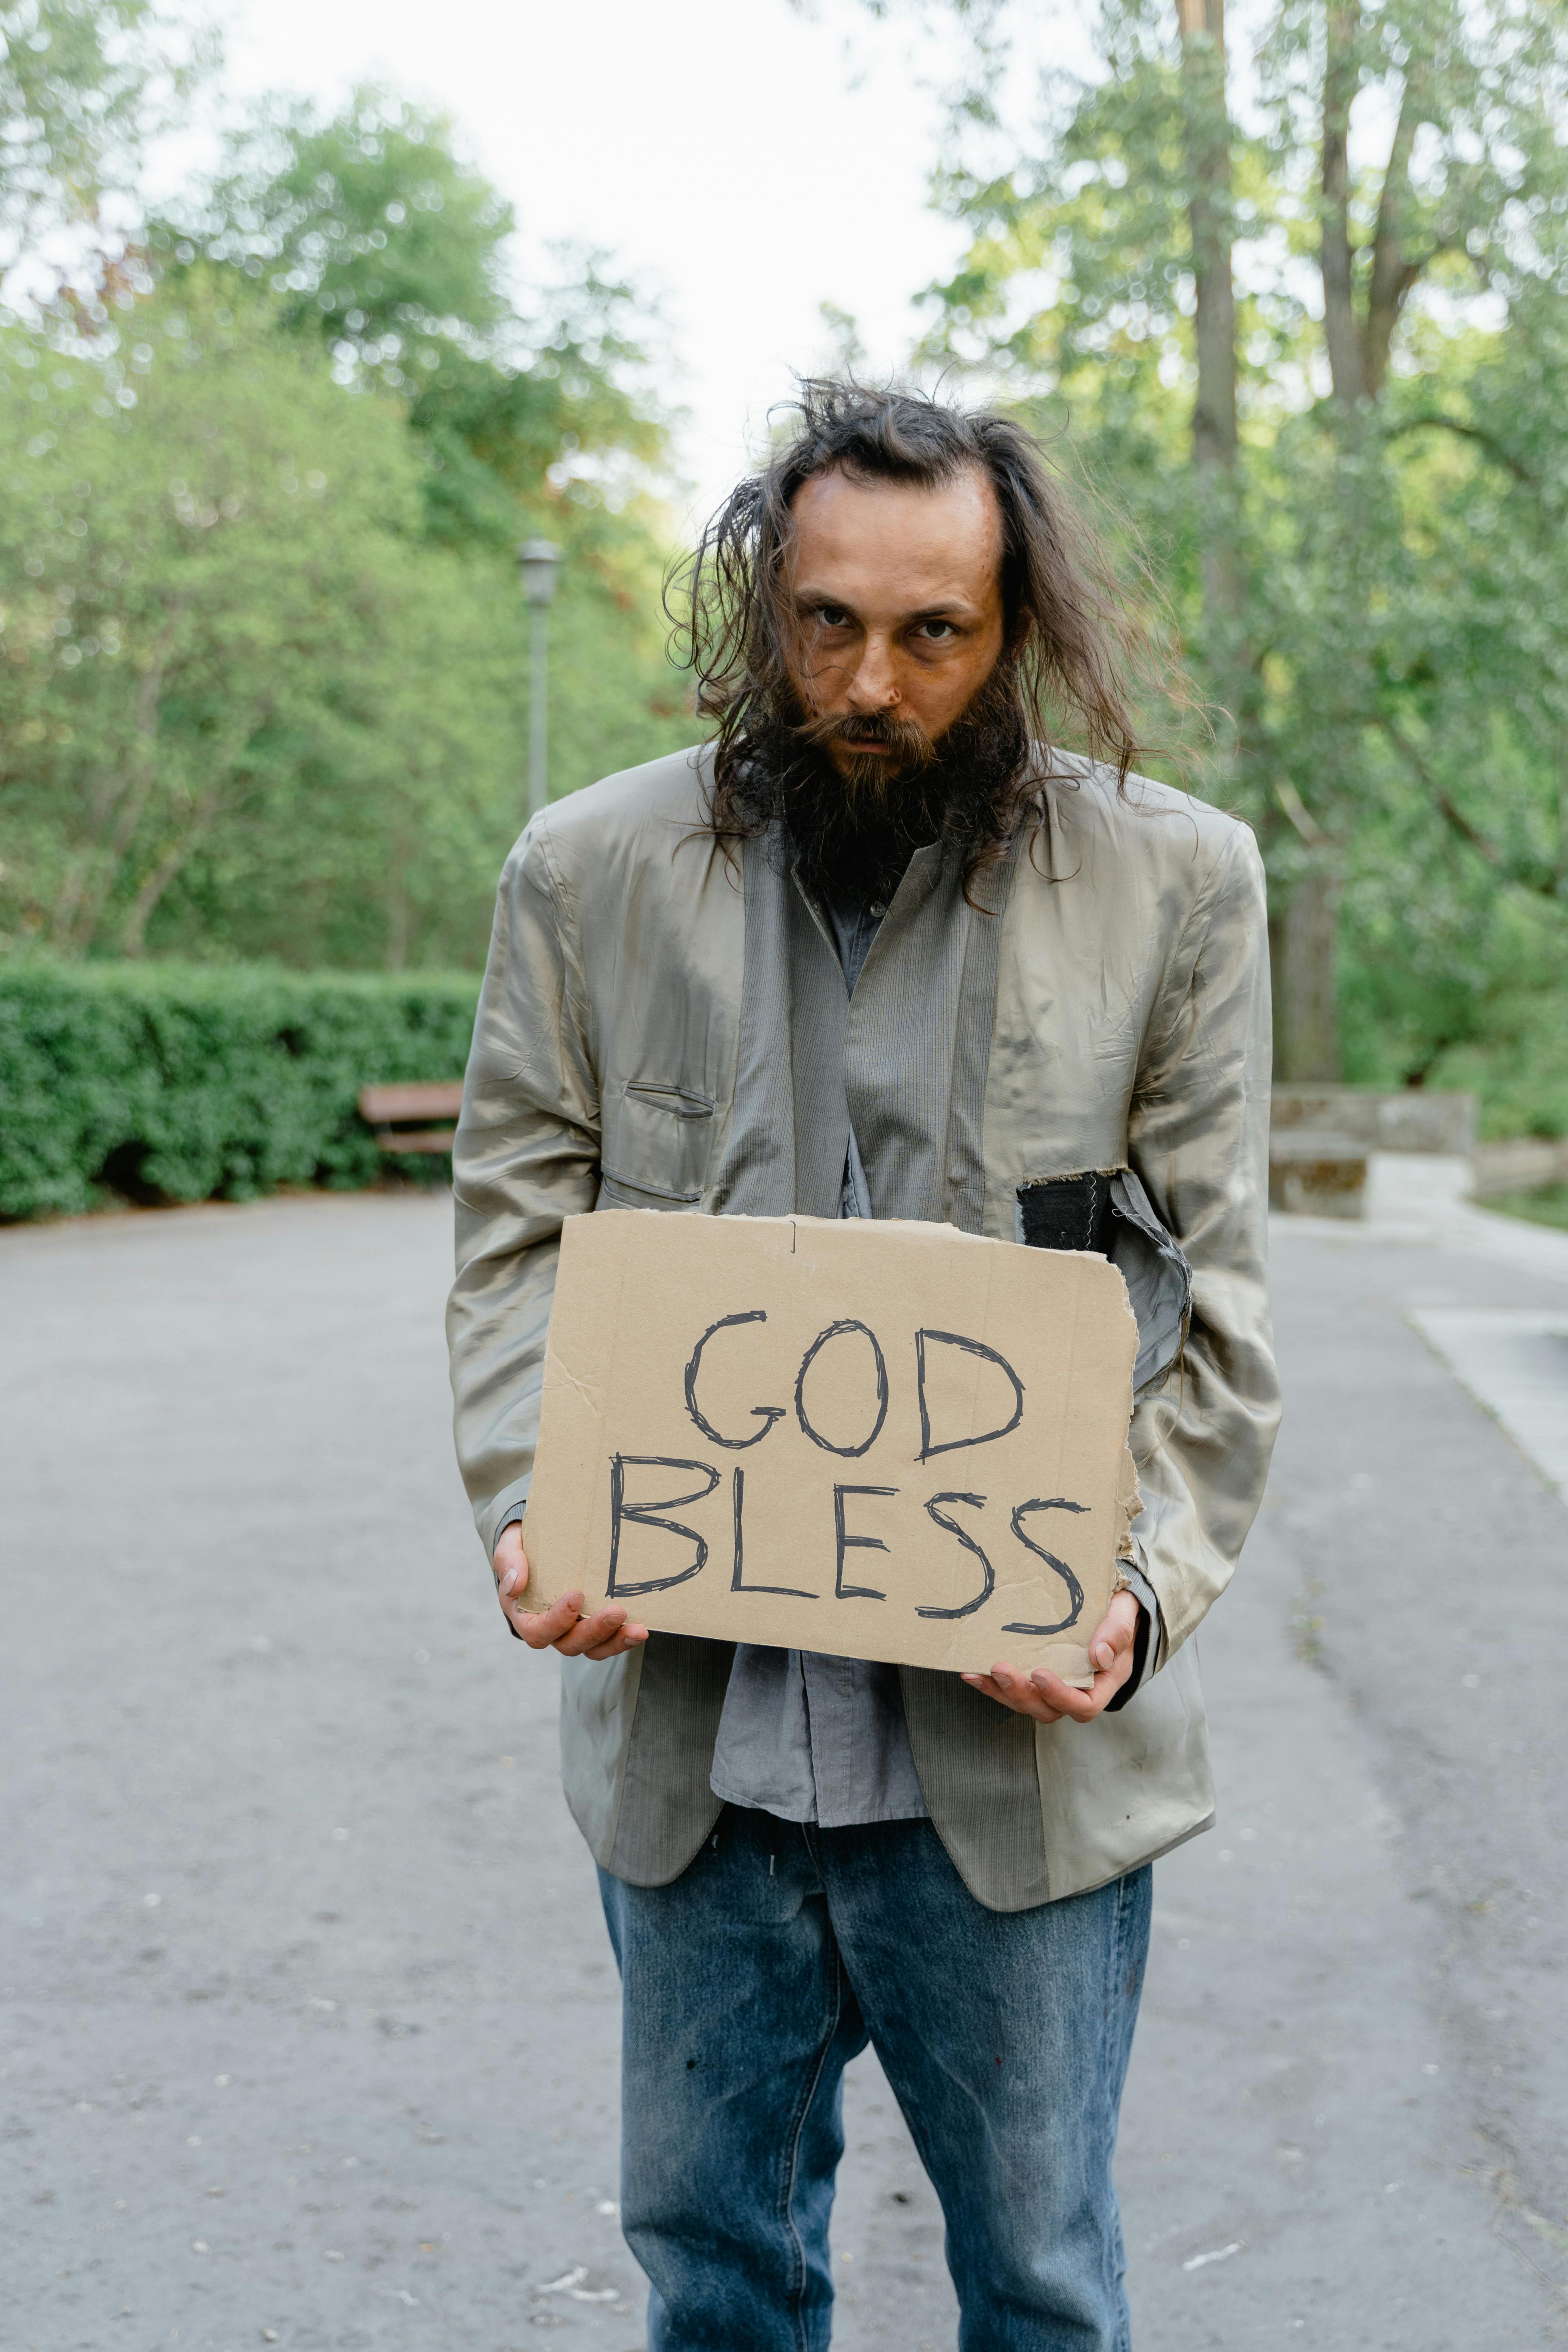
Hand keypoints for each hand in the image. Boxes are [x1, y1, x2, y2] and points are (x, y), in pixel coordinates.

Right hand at [491, 1524, 648, 1660]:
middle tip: (617, 1612)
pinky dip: (623, 1638)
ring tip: (638, 1630)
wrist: (538, 1547)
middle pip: (570, 1644)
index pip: (538, 1631)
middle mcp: (549, 1630)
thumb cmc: (522, 1549)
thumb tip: (515, 1584)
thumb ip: (508, 1562)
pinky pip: (608, 1641)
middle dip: (594, 1631)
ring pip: (592, 1649)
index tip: (577, 1595)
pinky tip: (641, 1629)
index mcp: (525, 1616)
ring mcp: (573, 1630)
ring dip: (615, 1642)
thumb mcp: (509, 1549)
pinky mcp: (593, 1626)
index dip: (557, 1620)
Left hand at [960, 1588, 1141, 1724]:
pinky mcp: (1037, 1676)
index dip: (1060, 1696)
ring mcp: (1057, 1685)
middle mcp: (1080, 1690)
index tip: (1039, 1674)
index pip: (1085, 1706)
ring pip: (1028, 1703)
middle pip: (1050, 1710)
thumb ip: (1116, 1631)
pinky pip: (1015, 1689)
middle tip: (1001, 1670)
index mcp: (1105, 1682)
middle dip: (1022, 1695)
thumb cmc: (1120, 1610)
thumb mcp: (1124, 1613)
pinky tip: (973, 1672)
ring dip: (1002, 1692)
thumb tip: (1100, 1656)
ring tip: (980, 1673)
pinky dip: (993, 1684)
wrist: (1111, 1604)